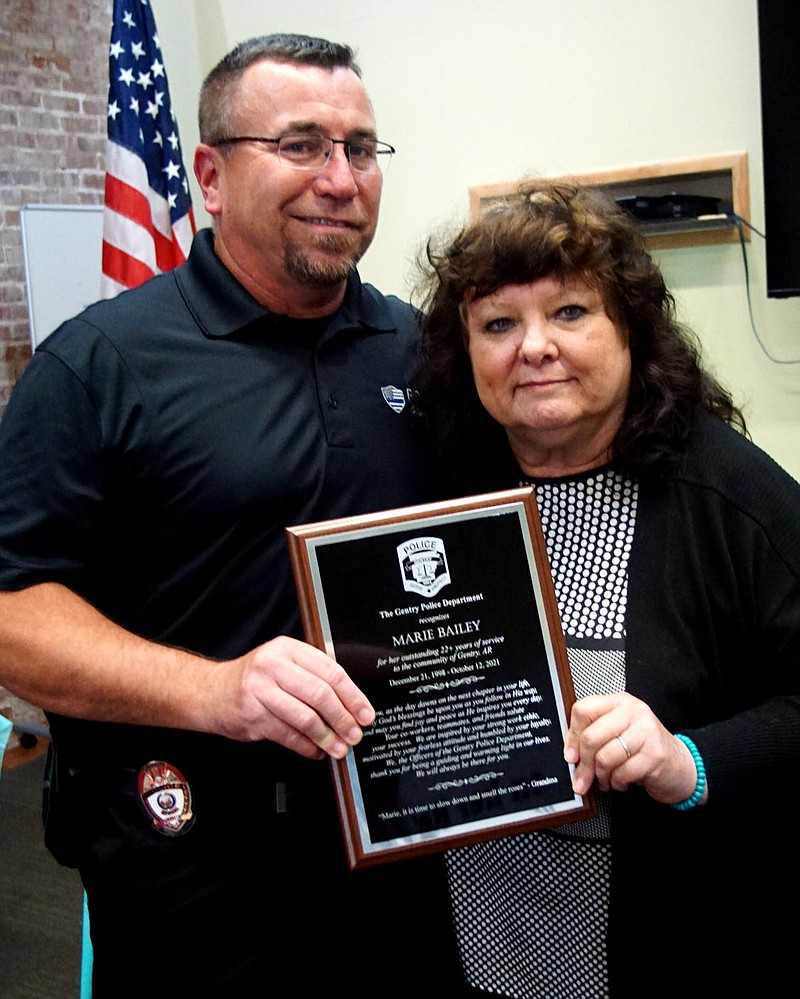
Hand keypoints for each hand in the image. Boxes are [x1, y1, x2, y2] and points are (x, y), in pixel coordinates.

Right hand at [204, 636, 374, 760]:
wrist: (210, 692)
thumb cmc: (254, 678)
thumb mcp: (283, 662)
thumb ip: (313, 672)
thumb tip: (352, 700)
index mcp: (288, 649)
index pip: (330, 671)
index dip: (353, 695)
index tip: (365, 713)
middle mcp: (272, 666)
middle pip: (320, 694)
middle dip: (343, 718)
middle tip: (355, 733)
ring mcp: (259, 691)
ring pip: (304, 717)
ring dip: (327, 737)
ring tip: (339, 747)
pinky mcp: (251, 716)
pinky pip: (287, 735)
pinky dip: (306, 747)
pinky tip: (315, 751)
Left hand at [563, 693, 704, 804]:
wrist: (680, 765)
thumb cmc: (644, 749)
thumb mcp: (619, 733)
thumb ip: (596, 735)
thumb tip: (570, 754)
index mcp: (619, 702)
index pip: (583, 710)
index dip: (572, 736)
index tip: (571, 755)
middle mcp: (634, 711)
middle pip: (591, 736)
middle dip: (583, 765)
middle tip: (581, 779)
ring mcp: (646, 731)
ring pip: (605, 757)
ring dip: (601, 777)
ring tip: (606, 780)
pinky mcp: (655, 754)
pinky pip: (622, 773)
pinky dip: (617, 783)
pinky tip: (621, 782)